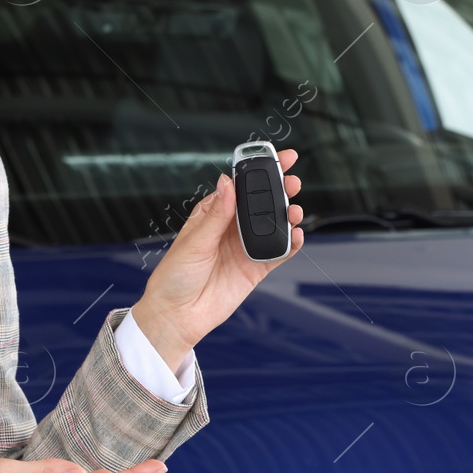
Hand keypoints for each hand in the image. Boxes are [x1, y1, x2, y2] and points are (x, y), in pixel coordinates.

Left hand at [131, 147, 304, 354]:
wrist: (178, 315)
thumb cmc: (175, 276)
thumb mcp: (194, 241)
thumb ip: (216, 214)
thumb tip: (228, 182)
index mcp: (213, 214)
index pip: (240, 186)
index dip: (259, 171)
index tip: (278, 157)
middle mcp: (231, 228)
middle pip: (262, 202)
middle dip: (280, 189)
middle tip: (293, 182)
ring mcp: (245, 247)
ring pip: (274, 225)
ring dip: (288, 215)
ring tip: (295, 210)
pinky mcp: (256, 268)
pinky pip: (279, 252)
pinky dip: (291, 243)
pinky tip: (297, 235)